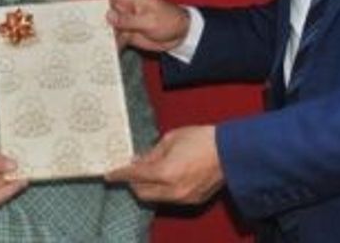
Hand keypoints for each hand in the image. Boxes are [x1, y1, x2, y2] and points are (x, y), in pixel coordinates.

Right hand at [83, 0, 189, 52]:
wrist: (183, 35)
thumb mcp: (149, 20)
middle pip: (99, 10)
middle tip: (67, 23)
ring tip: (78, 41)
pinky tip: (97, 52)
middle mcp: (123, 8)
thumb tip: (107, 16)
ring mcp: (125, 21)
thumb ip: (128, 19)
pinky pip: (113, 38)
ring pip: (104, 26)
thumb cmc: (170, 20)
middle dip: (85, 15)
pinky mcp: (127, 34)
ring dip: (95, 33)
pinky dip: (106, 44)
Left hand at [106, 125, 223, 203]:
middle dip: (133, 182)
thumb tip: (137, 161)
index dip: (120, 175)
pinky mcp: (193, 201)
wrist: (231, 152)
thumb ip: (151, 153)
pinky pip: (169, 199)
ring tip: (149, 172)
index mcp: (165, 172)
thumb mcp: (170, 139)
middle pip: (142, 192)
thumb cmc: (200, 139)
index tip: (109, 175)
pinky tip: (165, 177)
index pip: (135, 177)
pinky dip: (162, 190)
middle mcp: (172, 190)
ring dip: (147, 187)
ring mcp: (183, 198)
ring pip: (155, 198)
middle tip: (131, 170)